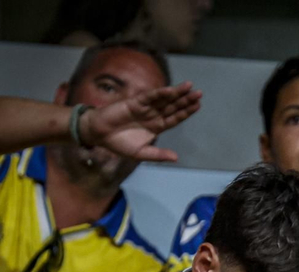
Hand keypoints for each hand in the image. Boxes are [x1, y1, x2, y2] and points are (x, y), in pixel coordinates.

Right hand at [79, 82, 201, 162]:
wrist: (99, 135)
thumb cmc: (119, 143)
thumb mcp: (141, 153)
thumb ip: (158, 155)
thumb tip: (176, 158)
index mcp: (157, 126)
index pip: (175, 118)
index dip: (186, 112)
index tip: (198, 105)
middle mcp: (153, 115)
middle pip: (173, 106)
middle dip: (186, 100)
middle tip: (199, 94)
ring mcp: (145, 108)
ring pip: (164, 99)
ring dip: (177, 93)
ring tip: (190, 87)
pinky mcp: (135, 102)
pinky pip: (150, 97)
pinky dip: (160, 93)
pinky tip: (171, 90)